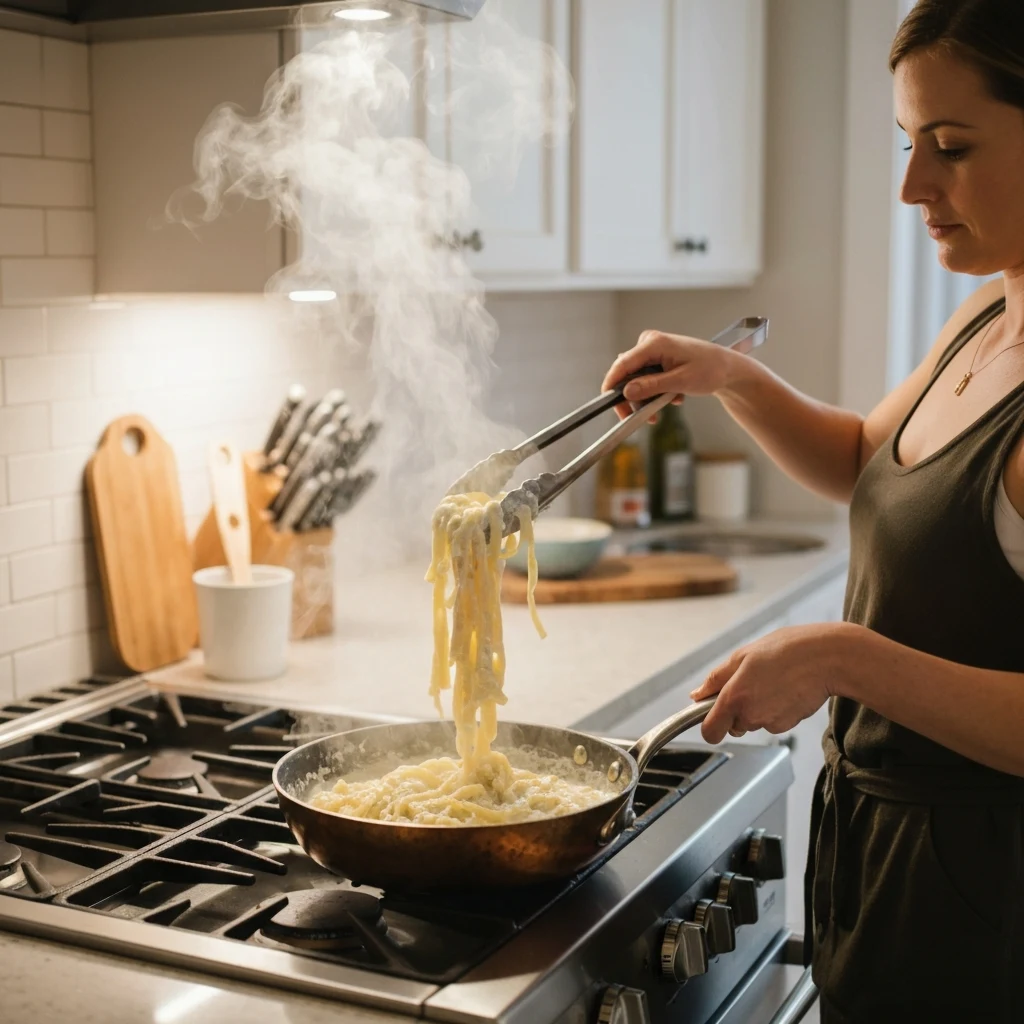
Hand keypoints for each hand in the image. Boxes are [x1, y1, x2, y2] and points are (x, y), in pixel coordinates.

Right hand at [601, 329, 740, 419]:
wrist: (728, 369)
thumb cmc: (711, 369)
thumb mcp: (681, 381)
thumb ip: (652, 386)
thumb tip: (627, 392)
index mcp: (654, 343)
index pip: (622, 364)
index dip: (612, 385)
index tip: (608, 403)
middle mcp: (650, 343)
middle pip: (626, 374)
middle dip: (635, 397)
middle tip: (645, 416)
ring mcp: (653, 350)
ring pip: (636, 379)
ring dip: (648, 396)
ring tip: (666, 404)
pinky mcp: (657, 358)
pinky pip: (645, 378)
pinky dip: (655, 392)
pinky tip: (672, 396)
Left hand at [689, 624, 859, 743]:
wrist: (827, 658)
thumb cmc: (787, 650)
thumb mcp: (743, 656)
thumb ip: (716, 679)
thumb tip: (697, 695)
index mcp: (734, 697)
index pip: (710, 731)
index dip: (709, 726)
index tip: (712, 716)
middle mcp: (750, 715)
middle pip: (733, 725)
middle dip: (737, 710)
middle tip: (751, 683)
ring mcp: (770, 722)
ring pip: (754, 721)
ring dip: (758, 706)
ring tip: (773, 681)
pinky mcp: (788, 724)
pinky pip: (773, 720)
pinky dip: (776, 708)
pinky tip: (786, 689)